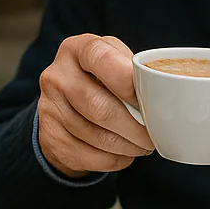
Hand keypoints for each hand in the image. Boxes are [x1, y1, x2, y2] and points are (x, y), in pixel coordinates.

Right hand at [36, 34, 154, 178]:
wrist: (64, 106)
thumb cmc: (101, 79)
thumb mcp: (114, 61)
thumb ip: (132, 69)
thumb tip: (160, 93)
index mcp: (77, 49)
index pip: (100, 58)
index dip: (127, 81)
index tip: (149, 98)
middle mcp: (56, 75)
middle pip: (99, 107)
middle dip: (134, 126)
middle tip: (153, 135)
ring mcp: (48, 107)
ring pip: (95, 135)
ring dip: (127, 146)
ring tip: (143, 145)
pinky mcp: (50, 137)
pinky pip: (88, 155)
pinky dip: (113, 159)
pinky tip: (123, 153)